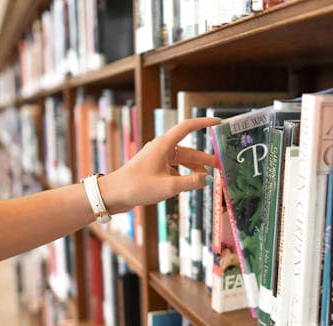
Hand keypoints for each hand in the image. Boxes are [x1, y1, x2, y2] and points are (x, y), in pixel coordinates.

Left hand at [98, 117, 220, 212]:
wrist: (112, 195)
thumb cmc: (136, 187)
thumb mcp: (168, 186)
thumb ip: (191, 182)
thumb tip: (208, 179)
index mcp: (164, 145)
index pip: (187, 127)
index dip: (203, 123)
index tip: (218, 123)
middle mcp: (161, 149)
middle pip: (189, 150)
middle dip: (205, 159)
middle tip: (220, 168)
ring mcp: (157, 158)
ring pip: (182, 161)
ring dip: (195, 169)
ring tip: (207, 180)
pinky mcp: (154, 169)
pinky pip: (174, 169)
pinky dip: (184, 176)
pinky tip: (189, 186)